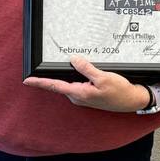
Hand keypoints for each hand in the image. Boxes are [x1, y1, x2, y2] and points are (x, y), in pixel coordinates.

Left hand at [24, 55, 159, 112]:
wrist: (132, 101)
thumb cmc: (120, 92)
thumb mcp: (103, 77)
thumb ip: (86, 68)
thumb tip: (73, 60)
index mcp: (79, 93)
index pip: (55, 86)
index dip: (40, 82)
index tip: (27, 80)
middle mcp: (78, 97)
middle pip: (60, 83)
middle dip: (52, 75)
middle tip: (42, 66)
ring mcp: (83, 96)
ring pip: (69, 82)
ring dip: (67, 75)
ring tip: (68, 64)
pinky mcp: (88, 94)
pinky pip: (77, 83)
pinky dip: (76, 76)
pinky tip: (80, 70)